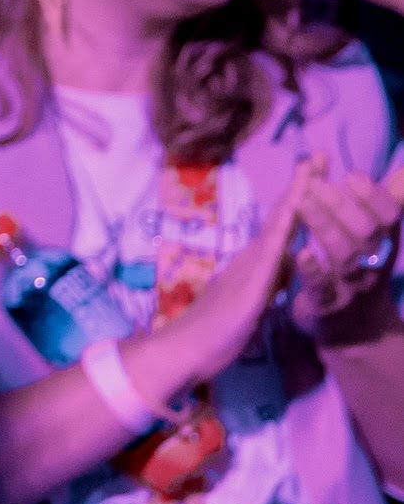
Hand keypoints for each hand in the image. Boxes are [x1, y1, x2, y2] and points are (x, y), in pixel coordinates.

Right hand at [148, 164, 310, 395]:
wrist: (183, 350)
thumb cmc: (212, 333)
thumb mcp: (251, 302)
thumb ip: (269, 279)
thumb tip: (291, 260)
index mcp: (254, 263)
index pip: (282, 226)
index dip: (299, 199)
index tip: (314, 172)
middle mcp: (253, 257)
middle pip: (282, 215)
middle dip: (302, 185)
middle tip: (320, 154)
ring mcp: (251, 267)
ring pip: (278, 226)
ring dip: (296, 197)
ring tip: (312, 168)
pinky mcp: (251, 284)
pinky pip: (272, 252)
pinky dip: (284, 228)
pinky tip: (296, 211)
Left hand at [287, 157, 401, 341]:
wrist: (355, 331)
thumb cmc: (362, 269)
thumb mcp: (380, 239)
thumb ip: (388, 203)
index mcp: (385, 243)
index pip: (389, 217)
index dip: (373, 195)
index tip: (351, 174)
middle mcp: (372, 262)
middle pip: (364, 232)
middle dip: (342, 205)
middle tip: (315, 183)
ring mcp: (350, 284)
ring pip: (342, 255)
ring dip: (323, 226)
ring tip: (303, 202)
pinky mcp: (326, 303)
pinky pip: (321, 287)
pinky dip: (312, 269)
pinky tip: (300, 253)